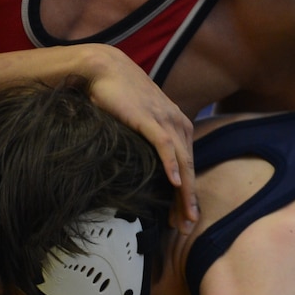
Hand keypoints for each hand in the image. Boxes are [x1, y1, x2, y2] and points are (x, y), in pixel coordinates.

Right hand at [77, 45, 198, 223]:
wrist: (104, 68)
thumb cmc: (117, 96)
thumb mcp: (138, 122)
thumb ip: (146, 140)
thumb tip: (142, 166)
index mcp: (177, 126)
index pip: (187, 167)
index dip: (187, 195)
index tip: (183, 218)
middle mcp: (177, 124)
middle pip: (189, 169)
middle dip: (189, 201)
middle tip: (187, 226)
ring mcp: (166, 120)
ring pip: (182, 163)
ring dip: (185, 193)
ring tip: (183, 217)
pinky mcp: (150, 118)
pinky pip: (165, 146)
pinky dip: (171, 165)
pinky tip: (174, 183)